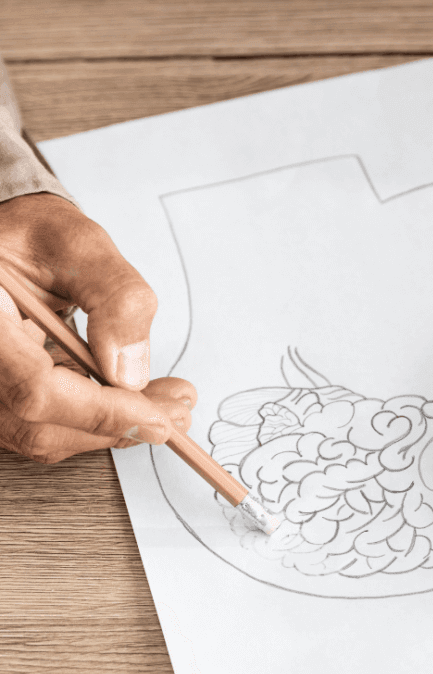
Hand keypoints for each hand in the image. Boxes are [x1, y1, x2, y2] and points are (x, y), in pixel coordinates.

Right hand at [0, 193, 195, 462]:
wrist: (8, 246)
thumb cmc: (34, 239)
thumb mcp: (79, 245)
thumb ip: (114, 298)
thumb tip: (131, 370)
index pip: (35, 388)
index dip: (101, 411)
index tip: (157, 418)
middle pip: (36, 422)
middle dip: (117, 424)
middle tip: (175, 414)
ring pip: (39, 434)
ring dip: (111, 429)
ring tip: (164, 408)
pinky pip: (40, 426)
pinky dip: (93, 422)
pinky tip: (132, 405)